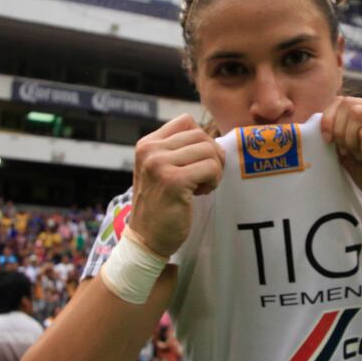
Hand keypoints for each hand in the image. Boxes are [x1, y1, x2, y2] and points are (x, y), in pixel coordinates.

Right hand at [130, 114, 224, 257]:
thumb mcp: (160, 170)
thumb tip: (213, 138)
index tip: (198, 162)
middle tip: (205, 178)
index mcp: (147, 144)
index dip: (201, 140)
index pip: (186, 121)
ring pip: (208, 150)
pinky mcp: (173, 180)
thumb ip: (178, 151)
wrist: (147, 239)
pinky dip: (214, 181)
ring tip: (201, 186)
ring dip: (214, 170)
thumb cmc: (161, 205)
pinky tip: (201, 193)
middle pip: (200, 135)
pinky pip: (211, 167)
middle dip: (212, 156)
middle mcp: (150, 150)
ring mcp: (159, 164)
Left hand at [321, 97, 361, 224]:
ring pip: (356, 113)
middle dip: (340, 132)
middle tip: (351, 154)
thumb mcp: (350, 154)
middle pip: (348, 104)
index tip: (328, 142)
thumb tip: (321, 123)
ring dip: (353, 141)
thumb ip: (339, 136)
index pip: (343, 100)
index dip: (329, 118)